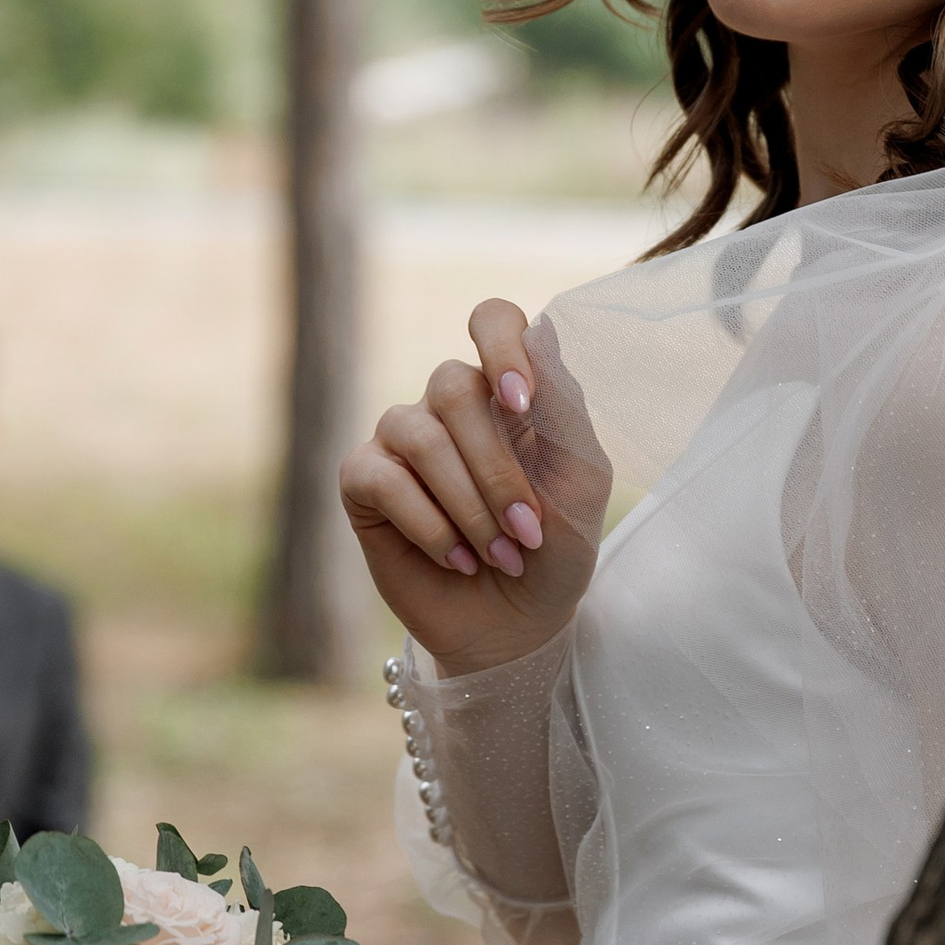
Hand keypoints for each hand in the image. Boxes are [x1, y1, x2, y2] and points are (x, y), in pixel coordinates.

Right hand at [340, 297, 609, 675]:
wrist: (517, 624)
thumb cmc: (554, 549)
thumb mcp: (581, 483)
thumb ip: (564, 410)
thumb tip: (543, 334)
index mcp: (505, 388)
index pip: (492, 319)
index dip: (502, 347)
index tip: (524, 405)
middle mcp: (448, 402)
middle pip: (455, 386)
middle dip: (497, 468)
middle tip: (527, 532)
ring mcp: (402, 437)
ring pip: (419, 434)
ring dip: (468, 504)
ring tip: (497, 554)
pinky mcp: (363, 481)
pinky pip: (382, 478)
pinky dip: (429, 525)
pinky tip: (456, 558)